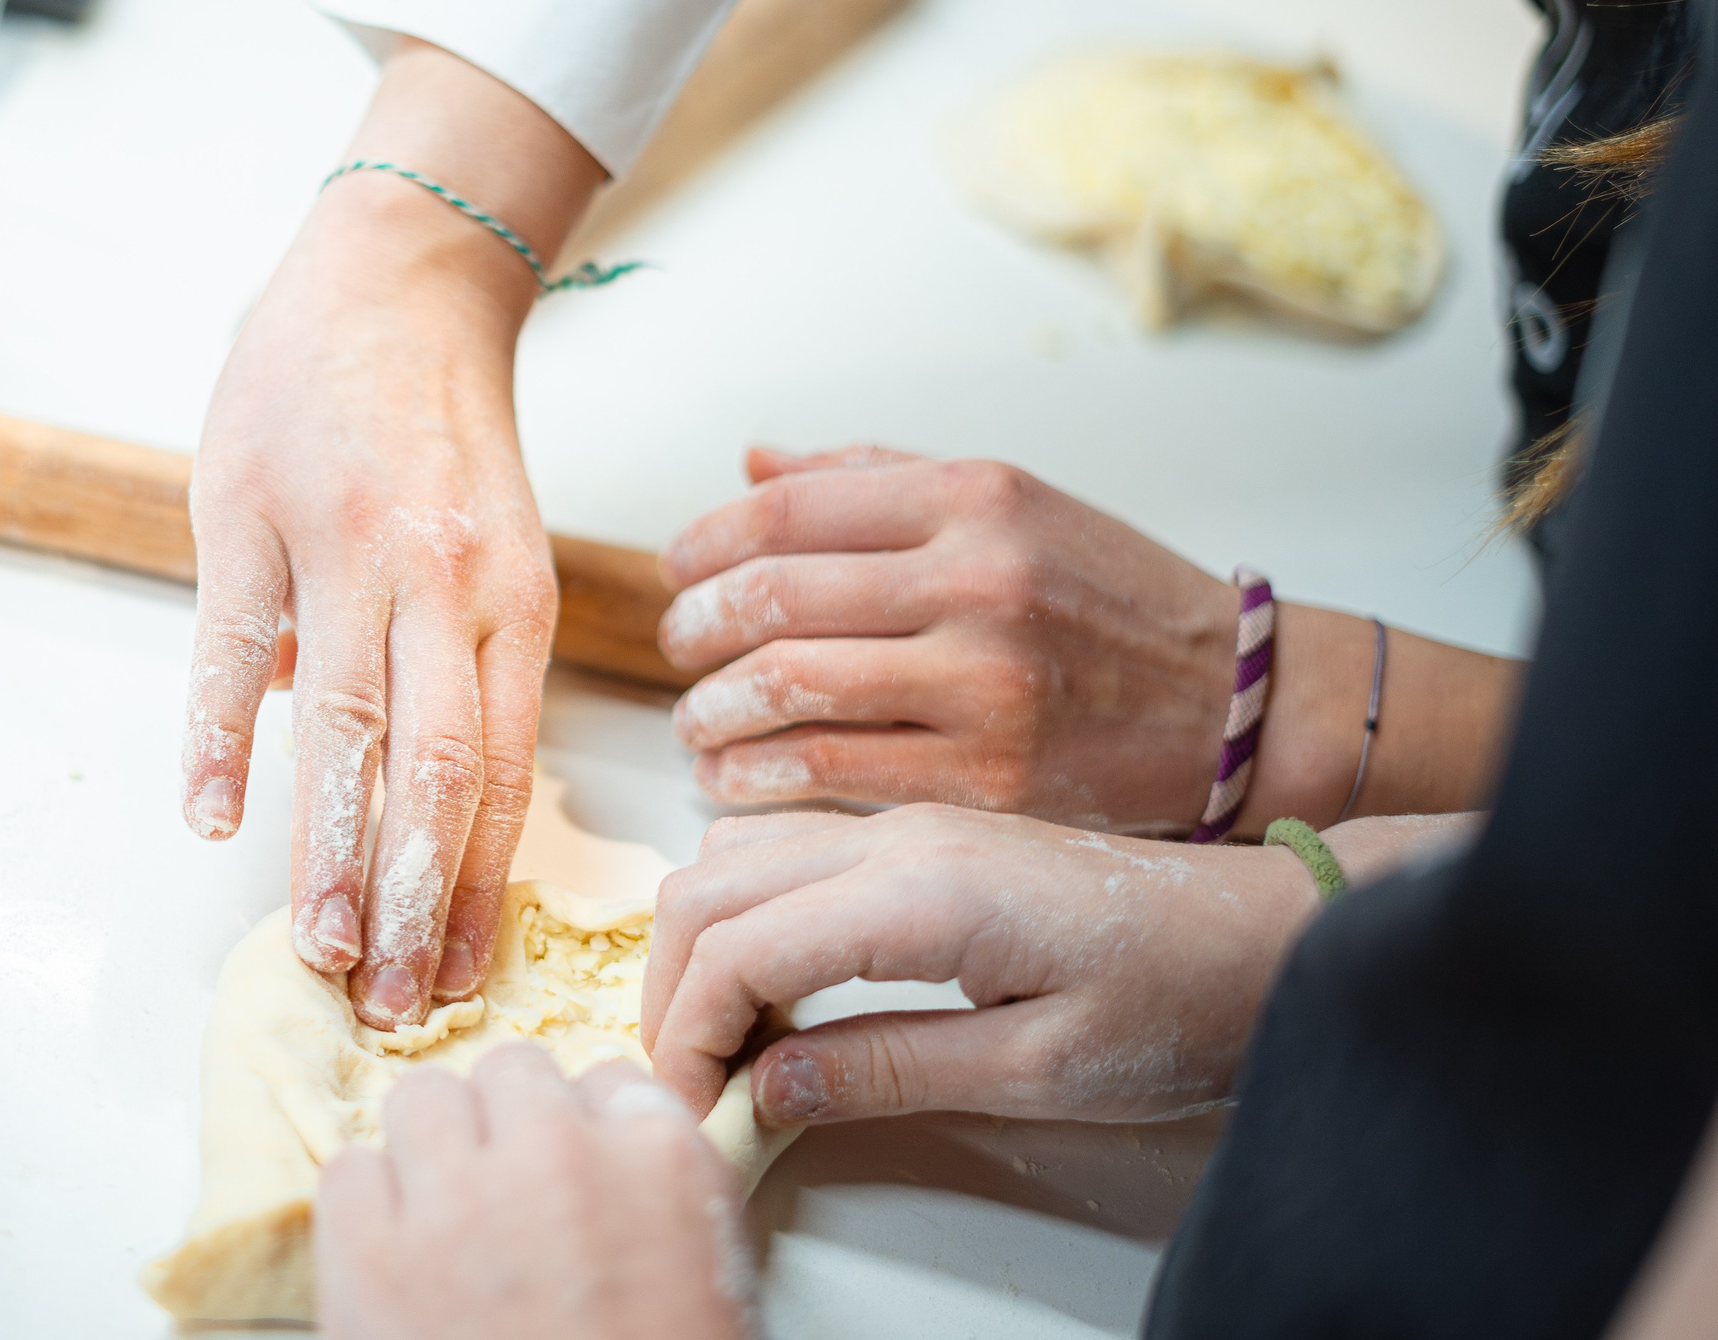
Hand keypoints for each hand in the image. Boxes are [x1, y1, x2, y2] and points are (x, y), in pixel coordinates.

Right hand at [179, 40, 604, 1030]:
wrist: (394, 273)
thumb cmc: (444, 426)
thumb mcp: (496, 540)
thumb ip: (465, 662)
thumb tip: (421, 793)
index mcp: (510, 595)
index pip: (503, 770)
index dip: (477, 885)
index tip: (457, 974)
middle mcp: (441, 578)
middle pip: (435, 766)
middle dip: (409, 898)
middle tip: (386, 998)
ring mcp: (343, 542)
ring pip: (341, 722)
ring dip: (325, 846)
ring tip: (311, 944)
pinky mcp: (247, 510)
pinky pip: (228, 642)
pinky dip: (216, 733)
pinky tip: (207, 815)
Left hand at [315, 1047, 754, 1339]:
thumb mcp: (707, 1285)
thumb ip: (662, 1200)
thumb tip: (615, 1164)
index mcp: (660, 1161)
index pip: (613, 1081)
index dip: (587, 1132)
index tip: (576, 1171)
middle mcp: (557, 1152)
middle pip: (513, 1073)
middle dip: (509, 1129)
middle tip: (506, 1199)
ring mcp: (456, 1195)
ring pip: (424, 1100)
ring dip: (434, 1152)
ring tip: (443, 1223)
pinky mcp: (366, 1249)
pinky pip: (349, 1172)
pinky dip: (367, 1211)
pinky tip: (394, 1261)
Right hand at [641, 805, 1324, 1124]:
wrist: (1268, 932)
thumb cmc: (1181, 998)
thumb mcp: (1036, 1070)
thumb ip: (887, 1070)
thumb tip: (767, 1088)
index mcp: (920, 892)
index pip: (733, 949)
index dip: (686, 1038)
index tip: (692, 1112)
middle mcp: (896, 837)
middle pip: (705, 888)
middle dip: (670, 993)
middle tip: (692, 1084)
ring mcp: (903, 825)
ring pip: (730, 856)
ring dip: (700, 947)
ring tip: (732, 1043)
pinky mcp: (918, 833)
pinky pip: (782, 850)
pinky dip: (742, 914)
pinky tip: (781, 986)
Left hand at [658, 446, 1239, 828]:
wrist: (1234, 700)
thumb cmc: (1107, 596)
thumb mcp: (1009, 501)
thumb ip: (873, 478)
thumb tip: (752, 464)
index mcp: (974, 497)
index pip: (788, 511)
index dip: (706, 543)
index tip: (680, 569)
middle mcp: (977, 581)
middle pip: (772, 599)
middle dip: (696, 630)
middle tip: (679, 648)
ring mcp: (983, 684)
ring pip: (790, 689)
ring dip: (713, 711)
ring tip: (696, 721)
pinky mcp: (989, 777)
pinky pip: (832, 773)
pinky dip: (759, 777)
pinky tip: (735, 777)